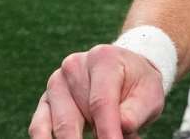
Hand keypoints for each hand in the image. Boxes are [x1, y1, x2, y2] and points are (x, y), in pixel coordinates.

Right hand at [28, 44, 165, 138]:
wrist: (126, 73)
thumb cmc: (138, 86)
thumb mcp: (149, 95)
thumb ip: (135, 112)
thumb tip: (120, 128)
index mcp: (103, 59)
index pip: (101, 102)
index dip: (107, 130)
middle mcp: (74, 66)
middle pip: (79, 115)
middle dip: (92, 137)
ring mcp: (57, 82)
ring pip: (60, 124)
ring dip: (77, 138)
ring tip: (101, 136)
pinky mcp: (46, 100)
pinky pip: (39, 125)